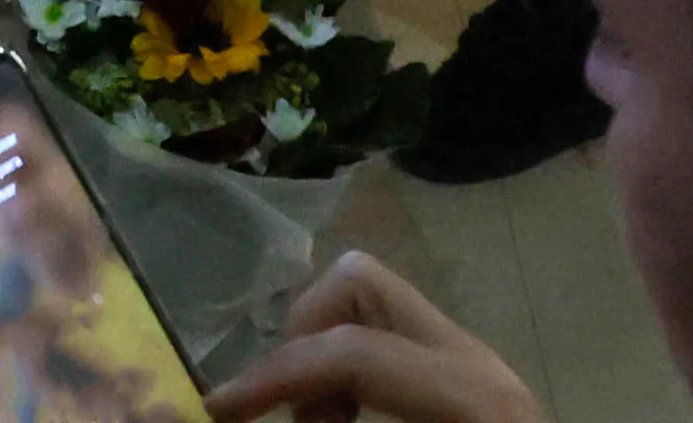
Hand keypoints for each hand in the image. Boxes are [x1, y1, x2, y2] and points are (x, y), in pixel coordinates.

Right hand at [205, 251, 545, 422]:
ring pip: (368, 299)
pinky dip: (351, 369)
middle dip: (303, 339)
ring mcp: (473, 359)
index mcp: (468, 397)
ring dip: (323, 354)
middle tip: (294, 415)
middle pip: (358, 284)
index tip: (220, 410)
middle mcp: (472, 359)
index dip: (274, 377)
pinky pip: (388, 339)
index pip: (352, 351)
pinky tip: (349, 422)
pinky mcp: (465, 375)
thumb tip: (259, 411)